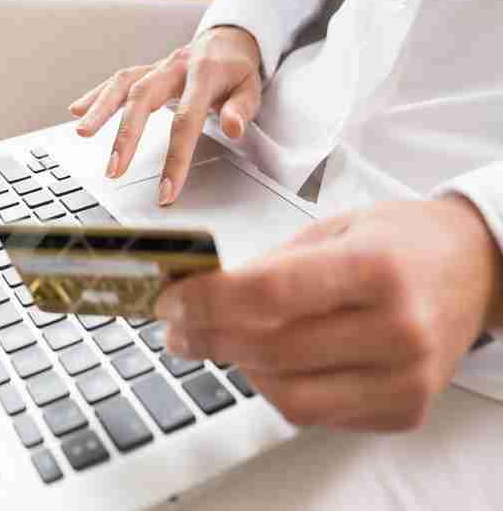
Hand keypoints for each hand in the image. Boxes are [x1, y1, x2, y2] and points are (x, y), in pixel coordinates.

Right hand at [69, 26, 261, 204]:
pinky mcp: (145, 70)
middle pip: (143, 98)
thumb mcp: (251, 88)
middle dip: (126, 135)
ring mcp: (156, 68)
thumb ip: (241, 109)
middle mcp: (174, 67)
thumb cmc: (237, 71)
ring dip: (100, 110)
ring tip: (82, 134)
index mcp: (203, 74)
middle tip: (114, 169)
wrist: (228, 40)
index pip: (186, 120)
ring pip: (123, 85)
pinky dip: (95, 96)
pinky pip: (117, 81)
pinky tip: (77, 111)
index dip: (176, 157)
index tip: (166, 189)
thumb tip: (233, 128)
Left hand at [155, 197, 502, 430]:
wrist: (474, 272)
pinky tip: (264, 362)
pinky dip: (276, 389)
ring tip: (217, 342)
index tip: (171, 300)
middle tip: (176, 327)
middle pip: (271, 349)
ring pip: (286, 395)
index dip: (207, 300)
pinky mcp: (403, 410)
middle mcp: (396, 330)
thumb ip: (270, 267)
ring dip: (238, 368)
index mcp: (376, 270)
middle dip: (207, 337)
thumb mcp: (333, 231)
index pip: (270, 294)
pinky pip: (314, 414)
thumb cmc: (400, 243)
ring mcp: (404, 380)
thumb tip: (201, 294)